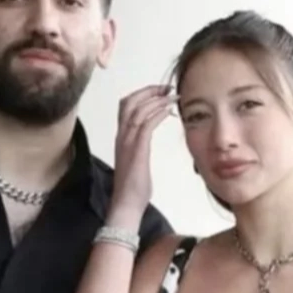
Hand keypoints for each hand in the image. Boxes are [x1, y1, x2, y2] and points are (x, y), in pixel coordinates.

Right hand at [108, 84, 174, 223]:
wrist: (126, 204)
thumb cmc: (133, 189)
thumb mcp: (135, 162)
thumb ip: (138, 150)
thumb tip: (145, 146)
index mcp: (121, 138)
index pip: (125, 107)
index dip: (141, 95)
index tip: (159, 91)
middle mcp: (121, 136)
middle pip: (129, 102)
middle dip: (148, 91)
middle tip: (167, 88)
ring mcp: (127, 142)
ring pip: (137, 110)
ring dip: (156, 99)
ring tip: (171, 95)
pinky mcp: (137, 150)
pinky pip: (146, 124)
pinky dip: (157, 114)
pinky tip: (168, 111)